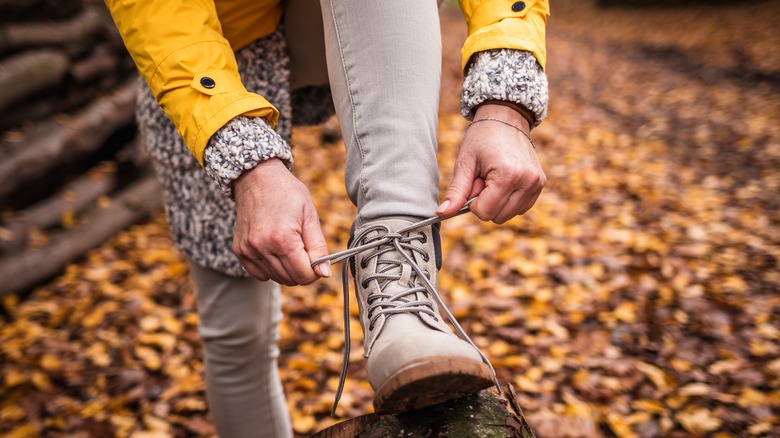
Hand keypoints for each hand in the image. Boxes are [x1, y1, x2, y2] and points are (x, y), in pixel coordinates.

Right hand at [232, 158, 330, 284]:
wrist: (257, 178)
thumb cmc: (287, 193)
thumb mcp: (310, 216)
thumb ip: (319, 248)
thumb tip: (324, 273)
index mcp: (282, 238)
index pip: (304, 275)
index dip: (315, 270)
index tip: (316, 257)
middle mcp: (262, 247)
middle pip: (290, 280)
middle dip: (302, 270)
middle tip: (303, 248)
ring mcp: (248, 250)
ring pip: (276, 278)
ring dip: (287, 269)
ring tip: (288, 245)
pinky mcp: (239, 251)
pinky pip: (260, 274)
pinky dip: (271, 268)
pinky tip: (274, 249)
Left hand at [437, 103, 545, 223]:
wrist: (505, 118)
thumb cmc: (481, 138)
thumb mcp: (465, 163)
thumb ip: (456, 191)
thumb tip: (442, 213)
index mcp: (507, 176)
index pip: (485, 212)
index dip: (473, 201)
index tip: (474, 181)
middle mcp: (527, 181)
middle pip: (498, 217)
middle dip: (486, 202)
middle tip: (484, 178)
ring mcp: (536, 183)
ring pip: (510, 215)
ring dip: (498, 201)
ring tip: (494, 177)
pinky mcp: (540, 184)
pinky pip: (521, 208)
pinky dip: (509, 200)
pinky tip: (505, 180)